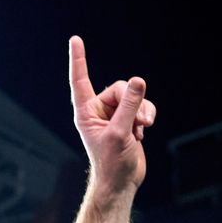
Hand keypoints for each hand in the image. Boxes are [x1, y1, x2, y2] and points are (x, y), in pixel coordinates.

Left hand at [68, 36, 155, 194]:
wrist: (121, 183)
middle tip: (140, 122)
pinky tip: (143, 132)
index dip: (78, 60)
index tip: (75, 40)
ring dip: (143, 110)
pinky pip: (142, 106)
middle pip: (120, 88)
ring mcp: (114, 115)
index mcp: (86, 113)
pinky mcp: (128, 121)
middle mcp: (98, 111)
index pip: (80, 81)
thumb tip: (137, 80)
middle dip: (135, 101)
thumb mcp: (121, 133)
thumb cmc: (112, 163)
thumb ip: (130, 106)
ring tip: (144, 128)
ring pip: (134, 96)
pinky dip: (147, 116)